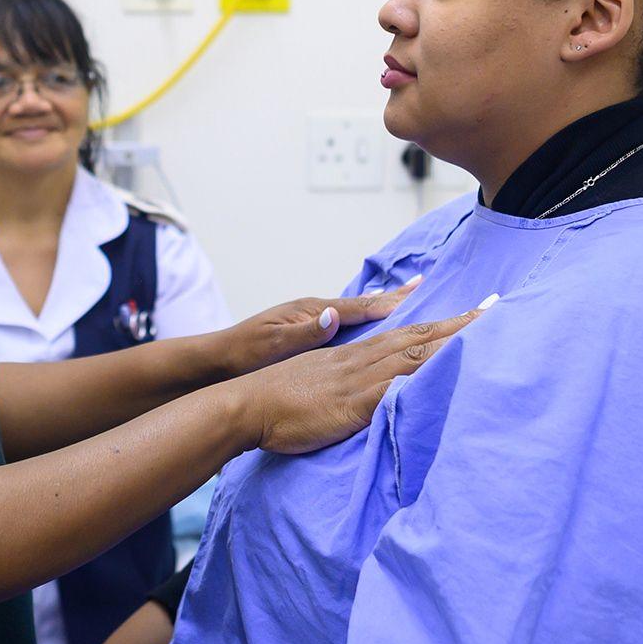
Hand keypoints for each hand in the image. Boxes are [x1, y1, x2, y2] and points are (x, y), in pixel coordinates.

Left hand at [208, 276, 424, 380]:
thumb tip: (334, 315)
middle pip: (364, 304)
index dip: (390, 302)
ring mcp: (312, 322)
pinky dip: (366, 318)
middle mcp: (316, 312)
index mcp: (312, 312)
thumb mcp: (274, 345)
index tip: (420, 292)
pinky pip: (347, 324)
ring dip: (383, 305)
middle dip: (394, 295)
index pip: (359, 307)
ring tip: (408, 296)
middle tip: (424, 282)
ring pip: (357, 312)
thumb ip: (306, 333)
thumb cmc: (243, 354)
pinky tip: (373, 319)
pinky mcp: (309, 335)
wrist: (218, 361)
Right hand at [232, 300, 487, 454]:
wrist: (246, 404)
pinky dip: (422, 377)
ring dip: (451, 342)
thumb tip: (372, 380)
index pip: (404, 333)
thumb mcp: (316, 381)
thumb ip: (344, 377)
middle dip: (458, 324)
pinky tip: (448, 373)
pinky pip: (394, 388)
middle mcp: (359, 360)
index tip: (469, 312)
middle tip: (494, 309)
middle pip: (417, 336)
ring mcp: (357, 379)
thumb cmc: (276, 398)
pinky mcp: (352, 404)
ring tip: (486, 331)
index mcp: (352, 355)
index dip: (439, 322)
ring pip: (412, 355)